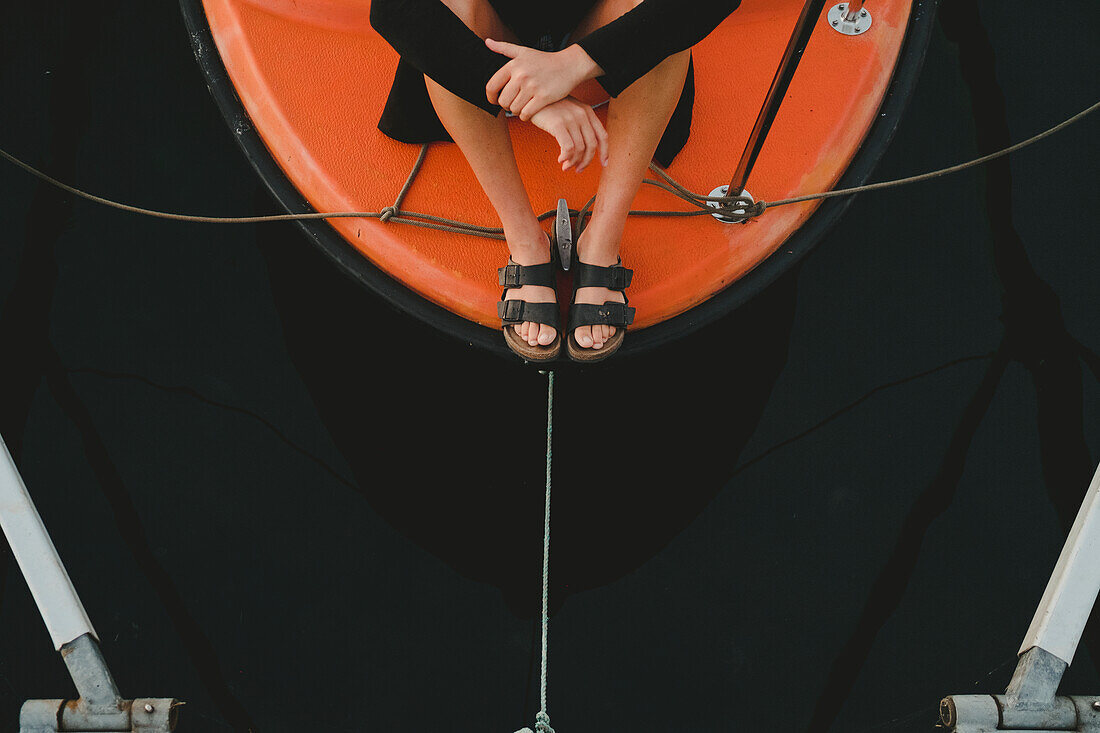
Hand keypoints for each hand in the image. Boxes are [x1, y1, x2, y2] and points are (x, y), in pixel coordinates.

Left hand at [485, 40, 600, 120]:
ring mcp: (532, 87)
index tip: (494, 100)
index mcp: (513, 65)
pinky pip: (526, 114)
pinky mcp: (543, 97)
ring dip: (517, 111)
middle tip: (513, 103)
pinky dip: (525, 116)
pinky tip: (529, 111)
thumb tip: (487, 42)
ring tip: (522, 106)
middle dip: (506, 105)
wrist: (569, 65)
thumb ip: (504, 48)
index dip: (490, 97)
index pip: (492, 86)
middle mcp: (521, 75)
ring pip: (514, 109)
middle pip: (503, 101)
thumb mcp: (523, 51)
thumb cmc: (544, 60)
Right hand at [529, 96, 608, 171]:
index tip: (603, 164)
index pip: (602, 135)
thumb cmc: (548, 107)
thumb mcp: (569, 111)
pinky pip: (568, 148)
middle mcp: (582, 114)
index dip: (605, 152)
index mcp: (587, 112)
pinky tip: (560, 159)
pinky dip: (566, 157)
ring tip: (565, 166)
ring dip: (572, 162)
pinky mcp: (559, 124)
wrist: (531, 98)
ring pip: (579, 149)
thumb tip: (583, 149)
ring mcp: (571, 119)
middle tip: (578, 169)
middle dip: (585, 162)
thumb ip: (579, 125)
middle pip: (591, 146)